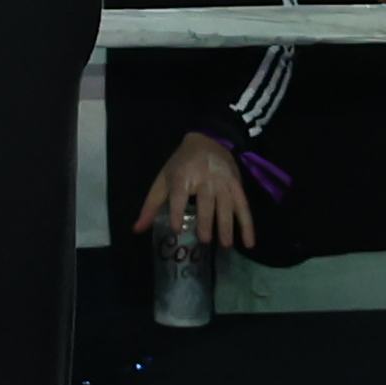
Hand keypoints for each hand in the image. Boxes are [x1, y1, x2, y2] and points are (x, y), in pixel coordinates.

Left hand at [134, 132, 257, 250]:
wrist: (209, 140)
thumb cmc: (181, 164)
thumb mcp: (163, 180)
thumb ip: (151, 206)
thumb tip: (136, 230)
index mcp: (182, 175)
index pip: (179, 194)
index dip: (177, 211)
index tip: (177, 228)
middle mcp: (204, 178)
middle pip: (206, 201)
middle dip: (206, 221)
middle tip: (205, 240)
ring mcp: (223, 181)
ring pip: (227, 205)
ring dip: (227, 225)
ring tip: (225, 245)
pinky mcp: (237, 185)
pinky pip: (244, 207)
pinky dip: (248, 225)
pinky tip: (249, 242)